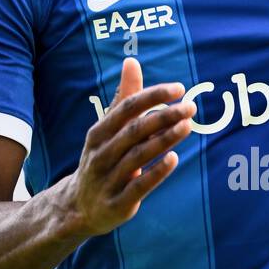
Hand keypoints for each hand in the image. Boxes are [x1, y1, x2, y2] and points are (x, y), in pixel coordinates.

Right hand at [64, 57, 194, 237]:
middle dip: (163, 116)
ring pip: (138, 156)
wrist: (78, 208)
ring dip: (164, 140)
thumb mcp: (107, 130)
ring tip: (187, 126)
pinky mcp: (118, 203)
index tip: (179, 88)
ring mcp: (108, 179)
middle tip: (190, 107)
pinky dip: (156, 172)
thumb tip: (132, 61)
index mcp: (99, 133)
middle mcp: (101, 153)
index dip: (153, 96)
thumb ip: (123, 98)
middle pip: (134, 130)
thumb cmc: (102, 160)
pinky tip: (174, 159)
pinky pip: (139, 186)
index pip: (127, 108)